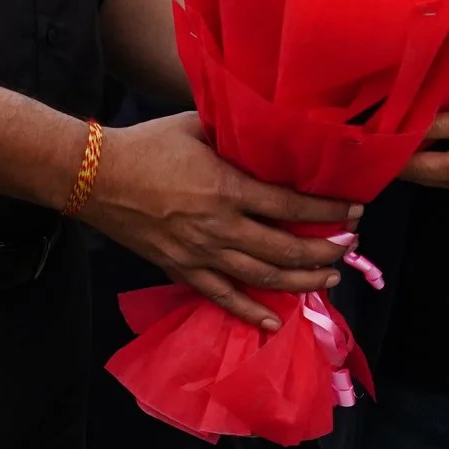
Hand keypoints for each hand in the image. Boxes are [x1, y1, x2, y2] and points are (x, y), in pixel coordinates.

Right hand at [76, 113, 358, 332]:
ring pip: (261, 277)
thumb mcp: (198, 127)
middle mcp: (219, 226)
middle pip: (284, 248)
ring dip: (301, 281)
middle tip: (349, 247)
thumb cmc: (147, 144)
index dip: (327, 212)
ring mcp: (199, 253)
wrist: (94, 176)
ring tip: (329, 278)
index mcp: (226, 187)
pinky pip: (221, 297)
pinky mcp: (181, 269)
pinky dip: (249, 312)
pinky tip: (274, 321)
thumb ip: (236, 136)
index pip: (290, 205)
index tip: (355, 211)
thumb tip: (272, 133)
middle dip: (324, 250)